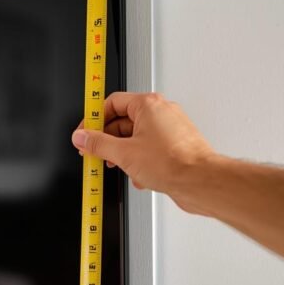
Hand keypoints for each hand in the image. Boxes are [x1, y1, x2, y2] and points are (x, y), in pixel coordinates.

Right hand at [71, 92, 213, 209]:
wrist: (200, 182)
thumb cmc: (173, 163)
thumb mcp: (124, 154)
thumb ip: (98, 144)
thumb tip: (83, 138)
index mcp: (148, 105)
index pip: (112, 103)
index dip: (94, 119)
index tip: (85, 133)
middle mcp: (161, 112)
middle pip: (123, 121)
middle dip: (108, 140)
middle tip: (95, 152)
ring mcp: (170, 129)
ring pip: (136, 138)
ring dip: (124, 154)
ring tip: (119, 167)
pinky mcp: (175, 145)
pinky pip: (150, 149)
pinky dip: (141, 161)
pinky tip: (140, 176)